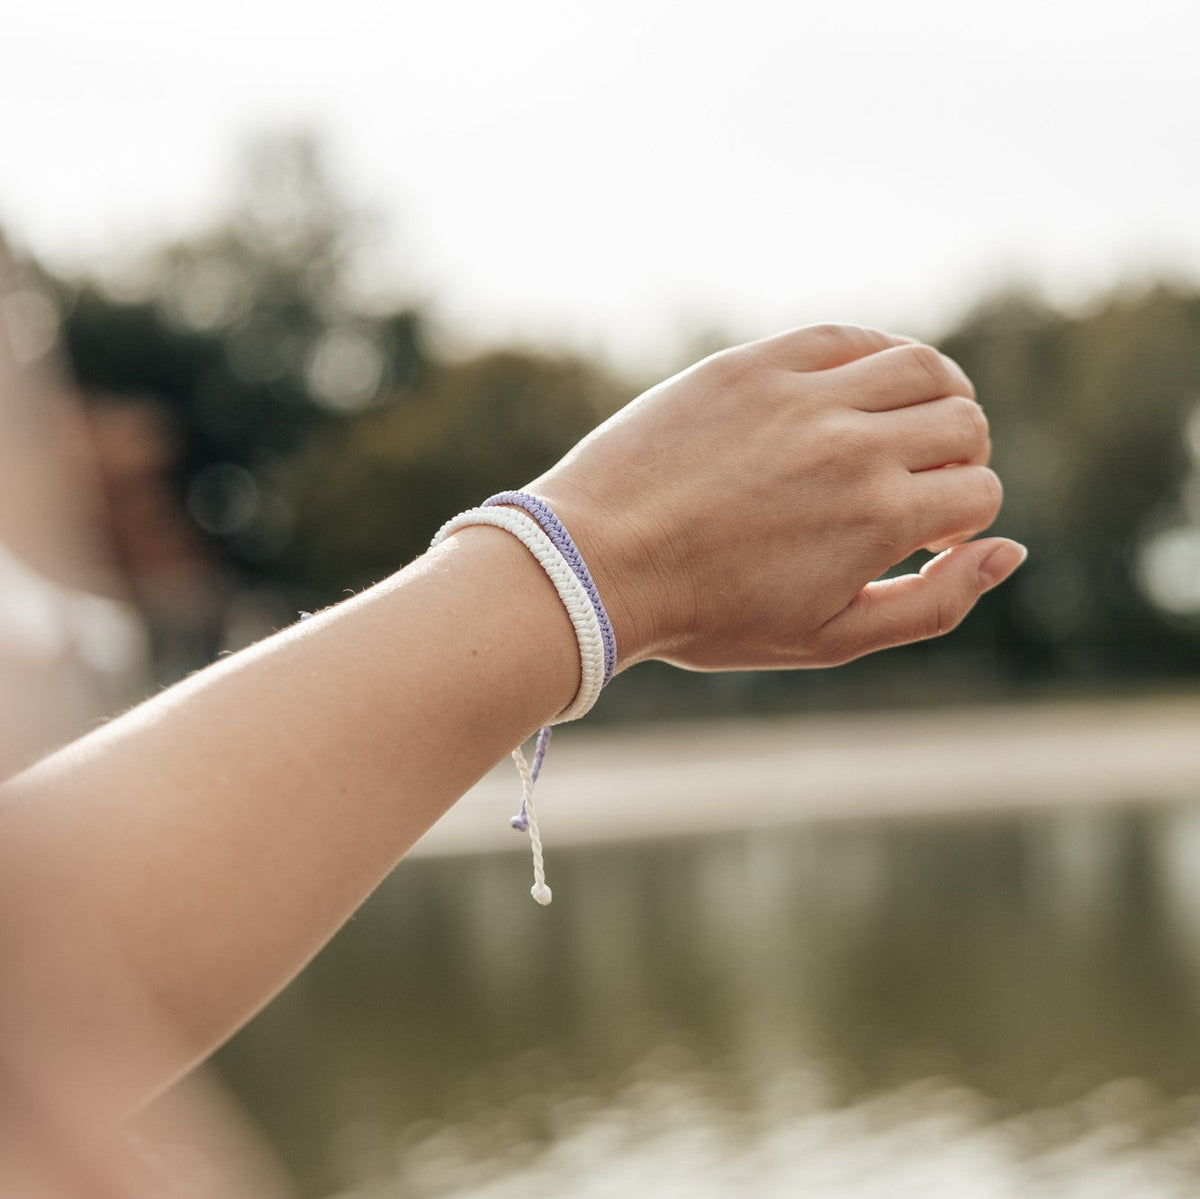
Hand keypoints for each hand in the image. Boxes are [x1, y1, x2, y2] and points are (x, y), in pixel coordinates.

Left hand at [532, 324, 1024, 671]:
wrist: (597, 564)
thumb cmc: (709, 614)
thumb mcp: (830, 638)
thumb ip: (933, 603)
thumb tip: (1010, 552)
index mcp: (879, 517)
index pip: (979, 492)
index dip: (960, 521)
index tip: (920, 536)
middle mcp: (853, 444)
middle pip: (964, 422)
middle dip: (955, 460)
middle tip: (911, 486)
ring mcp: (802, 394)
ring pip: (922, 365)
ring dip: (933, 396)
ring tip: (898, 429)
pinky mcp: (752, 363)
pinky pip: (847, 336)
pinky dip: (871, 357)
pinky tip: (852, 393)